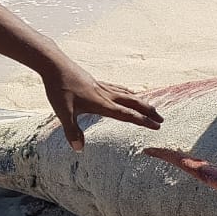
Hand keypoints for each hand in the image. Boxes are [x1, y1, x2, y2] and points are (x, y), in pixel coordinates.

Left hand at [40, 57, 162, 150]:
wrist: (55, 65)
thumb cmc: (59, 89)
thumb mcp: (63, 113)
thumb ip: (72, 131)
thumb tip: (79, 149)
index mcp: (102, 105)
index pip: (128, 115)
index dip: (143, 121)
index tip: (157, 127)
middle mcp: (107, 96)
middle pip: (134, 104)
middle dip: (149, 112)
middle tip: (161, 119)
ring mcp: (103, 87)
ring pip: (129, 95)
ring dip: (142, 103)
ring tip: (152, 108)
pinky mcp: (98, 82)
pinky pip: (119, 89)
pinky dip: (129, 93)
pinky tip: (130, 93)